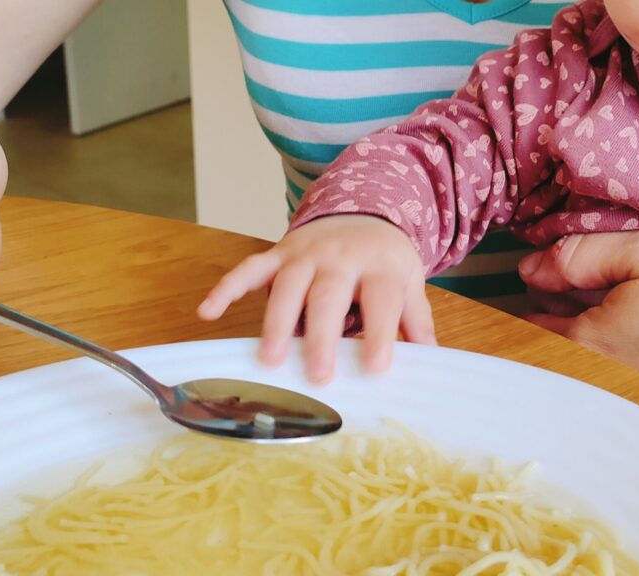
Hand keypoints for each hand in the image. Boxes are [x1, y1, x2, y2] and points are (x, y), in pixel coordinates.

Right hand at [198, 215, 435, 383]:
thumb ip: (416, 321)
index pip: (382, 300)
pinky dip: (226, 288)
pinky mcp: (279, 253)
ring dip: (276, 322)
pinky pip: (249, 268)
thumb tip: (430, 361)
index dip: (380, 332)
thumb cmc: (385, 261)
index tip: (376, 368)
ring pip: (287, 286)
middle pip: (328, 296)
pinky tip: (207, 311)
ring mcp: (306, 253)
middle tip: (318, 374)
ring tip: (269, 359)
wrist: (363, 211)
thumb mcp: (409, 283)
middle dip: (321, 335)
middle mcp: (341, 257)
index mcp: (379, 267)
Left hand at [518, 229, 638, 447]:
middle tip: (579, 303)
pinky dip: (635, 382)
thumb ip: (579, 257)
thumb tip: (530, 269)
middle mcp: (603, 392)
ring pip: (595, 382)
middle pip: (559, 359)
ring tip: (633, 329)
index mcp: (587, 348)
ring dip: (598, 357)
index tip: (540, 292)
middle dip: (560, 330)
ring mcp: (637, 419)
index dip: (534, 304)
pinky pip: (631, 405)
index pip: (530, 330)